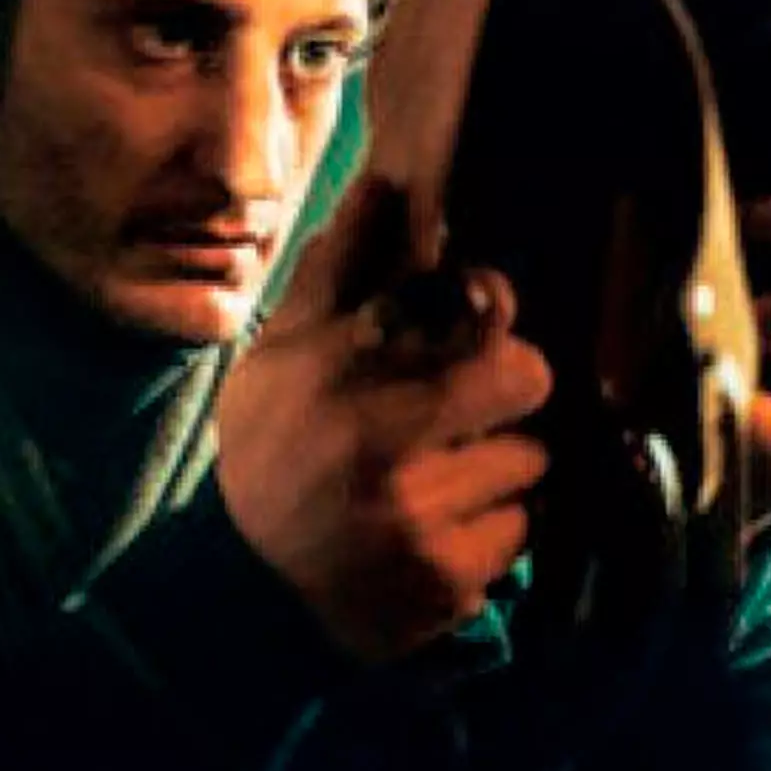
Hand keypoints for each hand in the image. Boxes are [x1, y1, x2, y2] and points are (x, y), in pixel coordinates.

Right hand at [217, 177, 554, 665]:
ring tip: (433, 483)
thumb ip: (343, 273)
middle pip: (525, 383)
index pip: (480, 322)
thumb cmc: (271, 451)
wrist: (243, 586)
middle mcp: (379, 447)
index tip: (483, 334)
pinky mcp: (444, 583)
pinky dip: (485, 536)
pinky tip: (432, 536)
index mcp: (341, 376)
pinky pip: (517, 535)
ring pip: (527, 464)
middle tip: (458, 417)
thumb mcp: (284, 355)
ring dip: (494, 472)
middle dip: (502, 396)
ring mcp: (416, 522)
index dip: (494, 325)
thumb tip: (386, 184)